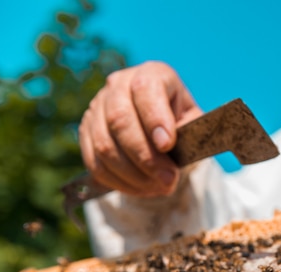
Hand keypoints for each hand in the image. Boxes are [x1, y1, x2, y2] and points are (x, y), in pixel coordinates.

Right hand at [79, 61, 202, 196]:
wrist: (161, 127)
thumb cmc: (181, 123)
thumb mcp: (194, 122)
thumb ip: (189, 132)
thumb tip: (172, 149)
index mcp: (152, 74)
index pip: (146, 90)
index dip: (155, 118)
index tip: (167, 145)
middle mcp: (119, 84)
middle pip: (120, 120)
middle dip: (145, 157)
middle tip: (168, 180)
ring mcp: (97, 107)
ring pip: (105, 146)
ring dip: (133, 175)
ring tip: (159, 187)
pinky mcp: (86, 132)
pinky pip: (95, 162)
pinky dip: (119, 182)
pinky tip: (141, 188)